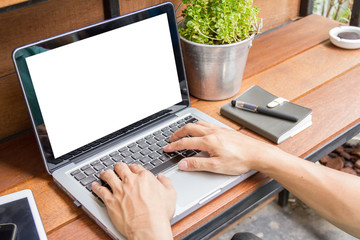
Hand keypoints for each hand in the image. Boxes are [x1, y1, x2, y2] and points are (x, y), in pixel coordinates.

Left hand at [92, 163, 175, 238]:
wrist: (148, 227)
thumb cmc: (159, 213)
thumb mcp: (170, 194)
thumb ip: (166, 183)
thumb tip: (162, 178)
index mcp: (145, 177)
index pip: (136, 167)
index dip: (133, 167)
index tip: (131, 169)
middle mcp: (130, 181)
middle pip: (121, 167)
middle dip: (118, 167)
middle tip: (117, 168)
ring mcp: (119, 190)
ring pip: (108, 175)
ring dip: (105, 173)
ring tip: (104, 174)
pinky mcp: (110, 200)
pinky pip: (100, 190)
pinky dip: (96, 187)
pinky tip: (94, 186)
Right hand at [163, 121, 278, 174]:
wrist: (258, 153)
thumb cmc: (240, 160)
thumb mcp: (217, 167)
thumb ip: (197, 165)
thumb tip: (183, 164)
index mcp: (208, 141)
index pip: (185, 142)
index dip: (174, 146)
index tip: (166, 148)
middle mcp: (212, 132)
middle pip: (189, 128)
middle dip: (178, 133)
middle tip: (171, 139)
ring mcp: (219, 129)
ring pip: (198, 124)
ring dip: (187, 127)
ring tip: (183, 133)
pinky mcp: (225, 130)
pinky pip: (207, 124)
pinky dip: (198, 126)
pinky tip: (201, 130)